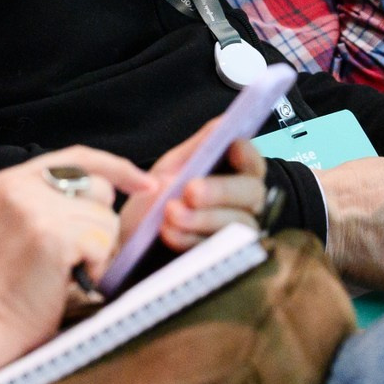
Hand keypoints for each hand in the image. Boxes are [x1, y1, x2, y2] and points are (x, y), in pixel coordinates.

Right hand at [0, 147, 151, 383]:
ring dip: (98, 251)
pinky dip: (95, 268)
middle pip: (100, 188)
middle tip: (71, 257)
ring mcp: (36, 209)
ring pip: (107, 219)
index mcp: (12, 180)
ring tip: (63, 272)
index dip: (117, 168)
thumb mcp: (23, 226)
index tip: (147, 183)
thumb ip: (55, 201)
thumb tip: (112, 190)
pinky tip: (66, 282)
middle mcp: (21, 186)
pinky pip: (103, 243)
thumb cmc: (8, 288)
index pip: (79, 157)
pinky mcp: (52, 235)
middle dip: (100, 225)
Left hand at [127, 126, 268, 253]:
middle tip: (190, 190)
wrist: (129, 237)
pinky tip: (168, 232)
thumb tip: (226, 121)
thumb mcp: (174, 165)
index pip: (254, 163)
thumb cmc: (157, 196)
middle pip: (251, 194)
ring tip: (169, 214)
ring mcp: (234, 235)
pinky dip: (190, 240)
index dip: (248, 154)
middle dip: (221, 190)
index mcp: (236, 176)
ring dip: (201, 218)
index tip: (233, 146)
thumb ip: (200, 146)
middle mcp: (244, 205)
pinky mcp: (219, 261)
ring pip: (236, 225)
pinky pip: (216, 252)